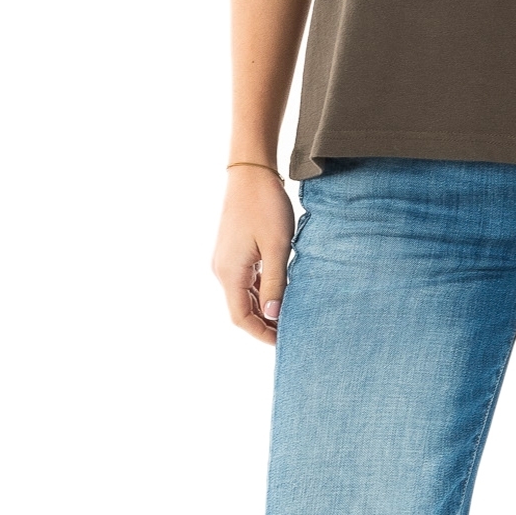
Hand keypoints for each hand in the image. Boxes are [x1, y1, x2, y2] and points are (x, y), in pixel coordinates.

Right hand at [211, 166, 295, 345]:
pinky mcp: (232, 250)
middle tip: (293, 330)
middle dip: (264, 323)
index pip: (241, 318)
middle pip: (241, 309)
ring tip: (290, 312)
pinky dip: (260, 290)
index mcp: (230, 272)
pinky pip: (245, 280)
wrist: (251, 172)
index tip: (284, 342)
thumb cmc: (266, 206)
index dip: (261, 334)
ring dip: (263, 307)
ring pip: (243, 295)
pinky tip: (280, 289)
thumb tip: (272, 316)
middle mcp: (222, 269)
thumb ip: (275, 283)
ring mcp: (225, 260)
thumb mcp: (278, 246)